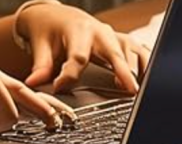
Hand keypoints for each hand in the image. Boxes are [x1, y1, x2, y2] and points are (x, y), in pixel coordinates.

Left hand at [17, 3, 150, 93]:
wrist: (55, 15)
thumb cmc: (48, 31)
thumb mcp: (41, 46)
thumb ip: (40, 66)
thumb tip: (31, 84)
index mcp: (78, 31)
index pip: (77, 56)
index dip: (70, 74)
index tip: (61, 88)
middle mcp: (100, 32)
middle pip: (113, 52)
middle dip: (122, 71)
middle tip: (130, 89)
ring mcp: (113, 36)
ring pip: (131, 50)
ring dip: (139, 68)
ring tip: (143, 89)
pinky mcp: (120, 41)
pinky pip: (138, 51)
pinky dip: (145, 65)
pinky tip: (150, 81)